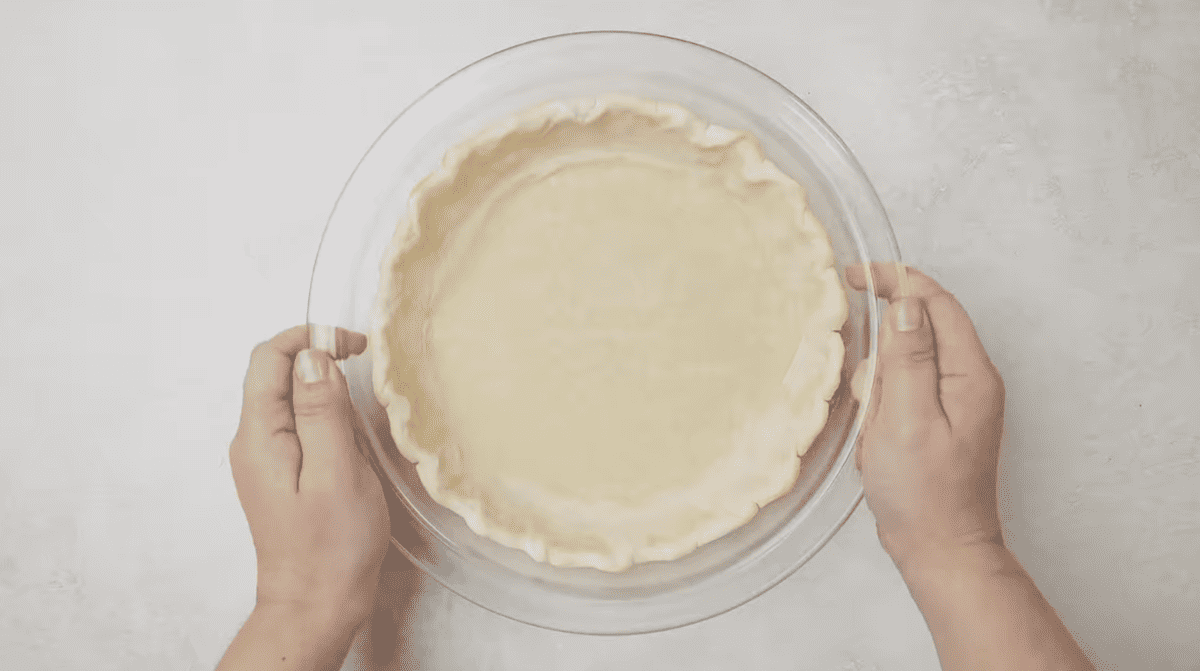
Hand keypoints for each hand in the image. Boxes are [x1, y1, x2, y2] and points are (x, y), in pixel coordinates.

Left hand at [228, 325, 389, 638]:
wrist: (316, 604)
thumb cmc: (331, 547)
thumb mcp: (336, 472)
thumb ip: (322, 411)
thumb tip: (313, 356)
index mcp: (259, 436)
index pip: (270, 357)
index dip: (311, 338)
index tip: (355, 345)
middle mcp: (253, 441)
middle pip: (276, 373)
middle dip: (320, 358)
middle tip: (364, 369)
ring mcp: (265, 458)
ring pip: (289, 398)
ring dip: (325, 389)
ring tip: (362, 412)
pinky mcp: (282, 472)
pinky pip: (298, 425)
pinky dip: (326, 415)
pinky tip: (351, 438)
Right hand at [846, 264, 1005, 573]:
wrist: (940, 549)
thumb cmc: (924, 495)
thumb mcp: (906, 419)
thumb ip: (907, 357)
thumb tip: (905, 304)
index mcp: (969, 373)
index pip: (933, 302)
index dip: (895, 281)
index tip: (854, 275)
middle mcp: (970, 380)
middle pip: (916, 332)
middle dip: (881, 360)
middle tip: (870, 403)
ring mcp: (956, 400)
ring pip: (902, 364)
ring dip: (878, 392)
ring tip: (879, 435)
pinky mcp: (939, 418)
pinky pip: (901, 392)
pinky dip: (881, 410)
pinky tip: (880, 444)